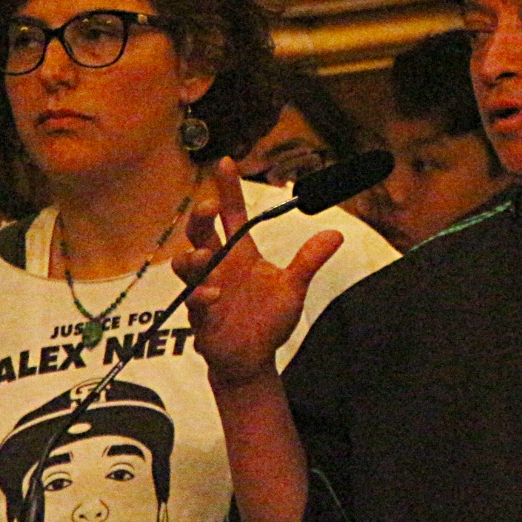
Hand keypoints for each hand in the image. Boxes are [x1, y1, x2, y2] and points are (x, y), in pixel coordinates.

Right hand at [175, 158, 343, 386]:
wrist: (254, 360)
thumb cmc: (267, 319)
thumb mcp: (292, 286)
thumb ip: (308, 260)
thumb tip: (336, 233)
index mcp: (240, 253)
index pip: (232, 215)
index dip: (228, 189)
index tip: (225, 162)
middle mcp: (218, 267)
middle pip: (200, 233)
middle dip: (200, 217)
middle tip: (209, 206)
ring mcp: (205, 290)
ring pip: (185, 266)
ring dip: (191, 258)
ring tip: (204, 254)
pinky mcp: (201, 318)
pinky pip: (194, 303)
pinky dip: (201, 297)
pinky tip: (213, 294)